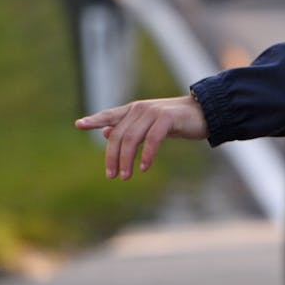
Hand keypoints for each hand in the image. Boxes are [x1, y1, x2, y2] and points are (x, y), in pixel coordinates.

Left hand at [76, 95, 208, 180]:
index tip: (78, 124)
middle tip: (111, 176)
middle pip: (118, 134)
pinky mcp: (167, 118)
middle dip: (112, 157)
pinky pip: (152, 139)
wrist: (205, 113)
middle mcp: (140, 109)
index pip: (110, 115)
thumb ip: (129, 128)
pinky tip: (145, 168)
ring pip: (132, 138)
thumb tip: (105, 133)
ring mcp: (153, 112)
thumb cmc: (176, 121)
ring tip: (125, 176)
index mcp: (134, 110)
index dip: (94, 120)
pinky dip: (147, 155)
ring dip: (126, 160)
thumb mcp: (150, 125)